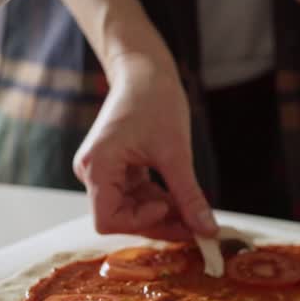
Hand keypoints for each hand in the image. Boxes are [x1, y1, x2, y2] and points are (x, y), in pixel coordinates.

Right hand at [74, 54, 216, 240]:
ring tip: (193, 213)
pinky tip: (181, 199)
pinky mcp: (115, 168)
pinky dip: (158, 200)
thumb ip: (188, 195)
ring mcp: (102, 170)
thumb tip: (207, 231)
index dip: (140, 222)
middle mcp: (91, 171)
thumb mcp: (176, 152)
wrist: (145, 69)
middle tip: (195, 227)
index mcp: (96, 166)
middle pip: (120, 217)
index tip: (169, 207)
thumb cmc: (154, 99)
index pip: (107, 220)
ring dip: (161, 213)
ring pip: (130, 209)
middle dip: (157, 222)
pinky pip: (134, 195)